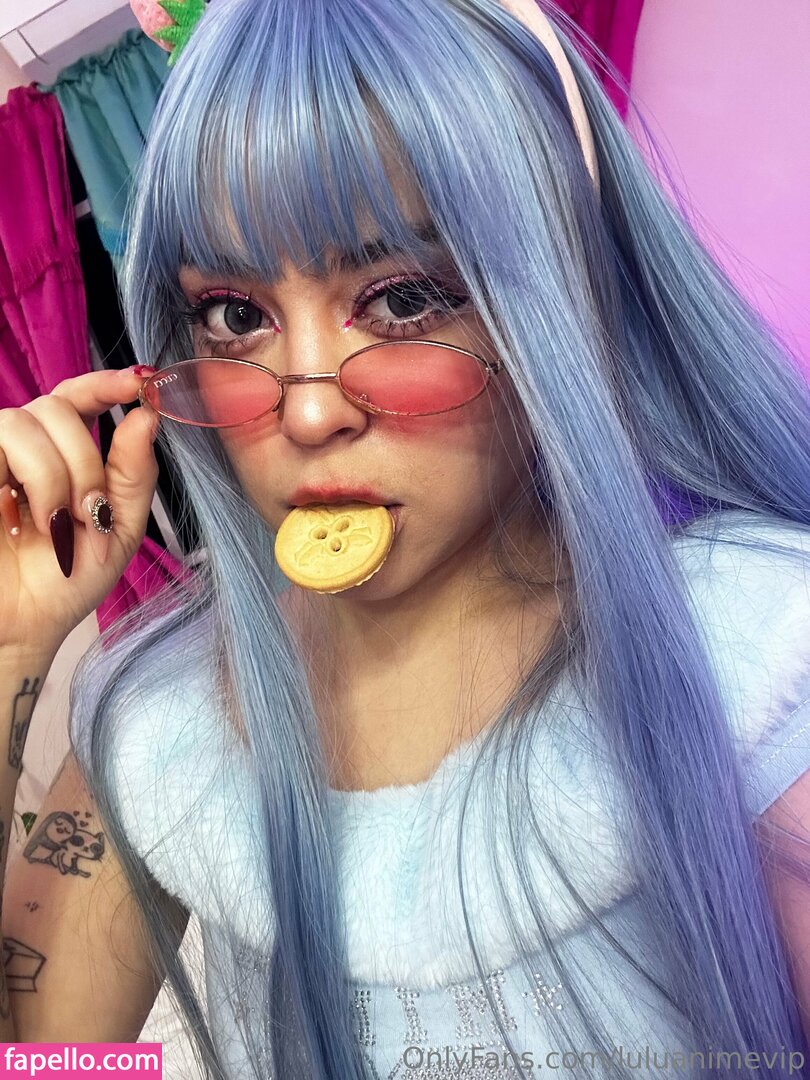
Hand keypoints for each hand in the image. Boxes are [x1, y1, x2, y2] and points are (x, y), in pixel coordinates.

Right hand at [0, 368, 160, 657]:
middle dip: (86, 459)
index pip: (76, 397)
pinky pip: (4, 439)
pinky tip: (33, 520)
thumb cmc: (65, 581)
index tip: (140, 382)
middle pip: (58, 407)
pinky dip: (37, 479)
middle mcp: (22, 448)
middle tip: (90, 511)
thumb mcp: (119, 526)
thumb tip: (147, 415)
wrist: (21, 627)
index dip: (105, 382)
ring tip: (58, 522)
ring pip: (29, 420)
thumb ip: (134, 472)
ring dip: (60, 474)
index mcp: (61, 454)